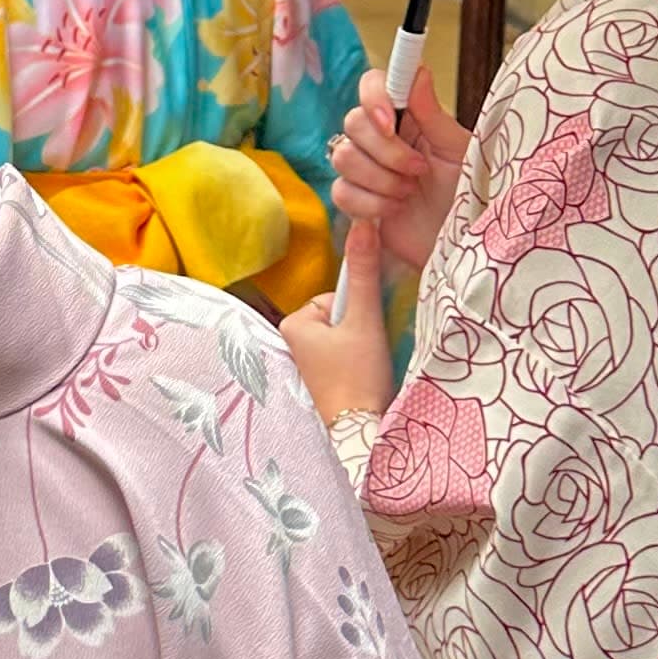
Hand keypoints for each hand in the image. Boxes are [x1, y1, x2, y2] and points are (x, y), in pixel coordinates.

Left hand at [284, 209, 396, 427]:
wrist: (361, 435)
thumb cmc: (359, 377)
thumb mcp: (364, 320)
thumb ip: (364, 272)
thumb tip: (364, 223)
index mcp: (293, 322)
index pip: (336, 295)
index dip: (358, 311)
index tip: (364, 336)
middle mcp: (291, 340)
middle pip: (340, 315)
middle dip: (359, 330)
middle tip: (366, 355)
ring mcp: (303, 362)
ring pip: (344, 335)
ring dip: (360, 346)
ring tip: (364, 371)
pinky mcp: (317, 380)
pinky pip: (341, 355)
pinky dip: (356, 362)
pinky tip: (360, 380)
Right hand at [331, 60, 467, 275]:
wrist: (461, 241)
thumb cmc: (467, 193)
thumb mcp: (457, 152)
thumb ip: (433, 114)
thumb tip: (419, 73)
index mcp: (407, 116)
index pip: (372, 85)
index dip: (373, 98)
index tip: (390, 122)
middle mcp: (382, 136)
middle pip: (353, 122)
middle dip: (387, 152)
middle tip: (419, 170)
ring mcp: (365, 168)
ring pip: (343, 157)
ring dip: (381, 180)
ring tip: (409, 193)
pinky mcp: (355, 199)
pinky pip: (342, 192)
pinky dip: (371, 204)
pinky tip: (394, 210)